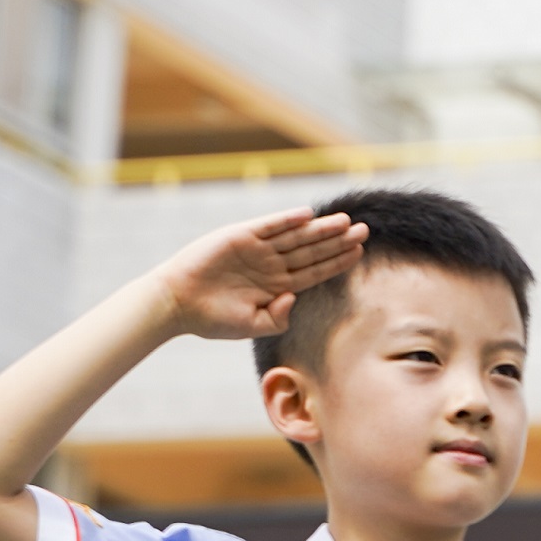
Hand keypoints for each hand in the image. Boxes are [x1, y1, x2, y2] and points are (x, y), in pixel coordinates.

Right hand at [151, 208, 365, 340]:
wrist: (176, 305)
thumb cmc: (212, 319)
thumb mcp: (251, 326)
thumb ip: (277, 319)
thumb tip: (294, 299)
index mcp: (277, 285)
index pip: (315, 271)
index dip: (337, 262)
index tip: (360, 253)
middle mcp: (271, 265)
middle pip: (311, 251)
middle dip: (338, 241)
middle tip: (364, 230)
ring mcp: (256, 250)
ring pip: (295, 236)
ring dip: (320, 229)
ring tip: (345, 221)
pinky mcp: (239, 237)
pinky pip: (268, 225)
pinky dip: (286, 219)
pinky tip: (308, 214)